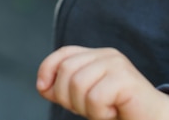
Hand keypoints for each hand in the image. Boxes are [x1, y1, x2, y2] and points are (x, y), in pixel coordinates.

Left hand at [36, 46, 168, 119]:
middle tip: (90, 109)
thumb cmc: (119, 111)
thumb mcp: (86, 98)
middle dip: (67, 98)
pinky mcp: (125, 78)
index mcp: (97, 56)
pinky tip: (114, 112)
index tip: (45, 90)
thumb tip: (43, 85)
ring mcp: (117, 64)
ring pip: (78, 84)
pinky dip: (100, 113)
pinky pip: (95, 97)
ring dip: (86, 108)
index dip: (47, 70)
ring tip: (104, 110)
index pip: (63, 54)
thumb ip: (65, 88)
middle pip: (66, 70)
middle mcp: (107, 54)